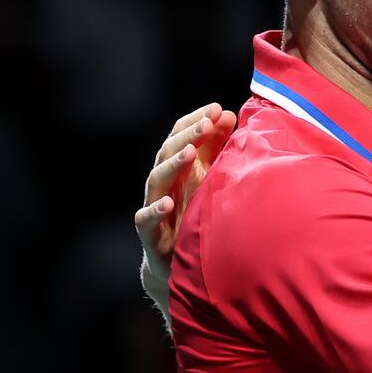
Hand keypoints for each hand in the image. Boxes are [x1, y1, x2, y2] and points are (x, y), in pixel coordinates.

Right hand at [134, 103, 236, 275]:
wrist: (178, 264)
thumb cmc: (195, 213)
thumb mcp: (208, 177)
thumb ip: (216, 147)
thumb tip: (226, 114)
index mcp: (178, 168)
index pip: (180, 136)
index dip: (195, 121)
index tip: (215, 109)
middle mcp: (164, 184)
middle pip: (168, 152)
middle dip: (188, 135)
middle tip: (207, 123)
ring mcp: (155, 207)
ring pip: (157, 179)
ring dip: (173, 163)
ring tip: (190, 151)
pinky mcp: (151, 235)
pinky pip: (145, 220)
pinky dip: (154, 210)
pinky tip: (167, 203)